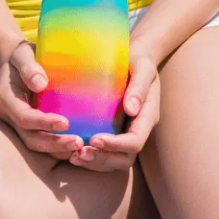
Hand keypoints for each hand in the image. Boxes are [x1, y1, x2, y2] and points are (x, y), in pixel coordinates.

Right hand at [0, 41, 83, 159]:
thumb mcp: (22, 54)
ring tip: (80, 147)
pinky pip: (43, 142)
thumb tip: (40, 84)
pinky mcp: (30, 128)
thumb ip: (28, 66)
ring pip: (37, 145)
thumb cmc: (22, 56)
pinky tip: (77, 147)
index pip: (24, 117)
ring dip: (58, 149)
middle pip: (30, 138)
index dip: (43, 123)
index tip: (66, 123)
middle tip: (78, 142)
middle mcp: (10, 116)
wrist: (17, 62)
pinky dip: (59, 148)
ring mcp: (19, 125)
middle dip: (54, 143)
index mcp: (6, 99)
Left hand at [67, 49, 160, 172]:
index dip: (116, 145)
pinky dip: (90, 156)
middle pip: (125, 158)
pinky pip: (104, 152)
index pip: (135, 141)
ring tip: (74, 156)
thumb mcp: (143, 67)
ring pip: (114, 161)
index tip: (94, 139)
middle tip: (80, 153)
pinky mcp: (113, 130)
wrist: (135, 56)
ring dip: (95, 162)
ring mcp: (126, 132)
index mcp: (147, 116)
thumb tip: (131, 109)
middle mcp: (137, 129)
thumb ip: (139, 86)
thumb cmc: (138, 58)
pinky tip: (71, 151)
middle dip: (103, 159)